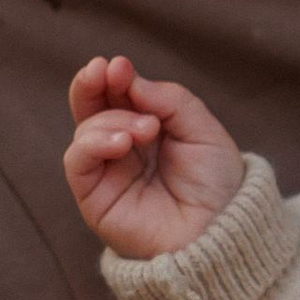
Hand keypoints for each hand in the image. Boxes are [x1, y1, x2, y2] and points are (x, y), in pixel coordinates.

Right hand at [65, 53, 243, 258]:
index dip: (115, 77)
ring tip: (146, 129)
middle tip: (100, 70)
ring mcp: (108, 173)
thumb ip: (169, 100)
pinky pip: (78, 162)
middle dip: (91, 85)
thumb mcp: (203, 130)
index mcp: (149, 129)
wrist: (222, 233)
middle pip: (91, 108)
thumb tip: (128, 77)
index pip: (119, 95)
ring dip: (111, 119)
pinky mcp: (95, 199)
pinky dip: (93, 143)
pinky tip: (122, 142)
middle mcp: (124, 149)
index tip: (120, 66)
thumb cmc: (217, 185)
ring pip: (85, 130)